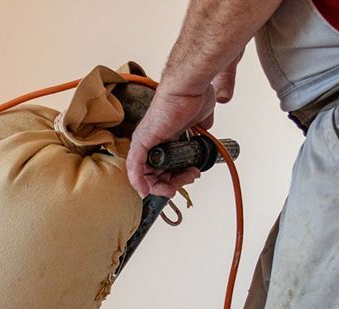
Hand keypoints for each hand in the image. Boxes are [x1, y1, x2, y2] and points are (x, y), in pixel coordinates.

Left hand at [126, 59, 239, 197]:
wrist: (189, 88)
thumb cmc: (193, 97)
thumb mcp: (199, 121)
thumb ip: (199, 130)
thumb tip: (205, 133)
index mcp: (164, 138)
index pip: (164, 167)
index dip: (176, 177)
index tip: (190, 177)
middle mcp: (152, 141)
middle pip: (156, 174)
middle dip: (173, 183)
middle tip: (189, 179)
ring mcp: (145, 141)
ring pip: (147, 175)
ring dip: (164, 184)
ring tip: (185, 178)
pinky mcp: (141, 141)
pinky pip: (134, 167)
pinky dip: (138, 182)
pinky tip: (146, 191)